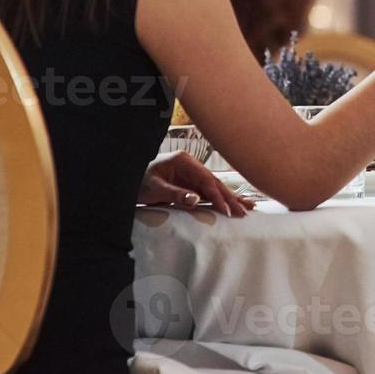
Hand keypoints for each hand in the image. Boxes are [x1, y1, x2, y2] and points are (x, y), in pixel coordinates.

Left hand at [138, 150, 254, 217]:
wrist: (126, 181)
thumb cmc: (139, 182)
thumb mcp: (154, 189)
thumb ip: (175, 193)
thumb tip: (195, 200)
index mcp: (184, 161)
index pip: (207, 180)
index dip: (218, 196)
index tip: (227, 211)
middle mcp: (191, 166)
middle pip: (215, 182)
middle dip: (230, 197)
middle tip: (245, 211)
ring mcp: (191, 174)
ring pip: (215, 187)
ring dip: (230, 198)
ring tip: (248, 206)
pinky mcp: (189, 184)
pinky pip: (208, 192)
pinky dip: (220, 199)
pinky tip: (231, 204)